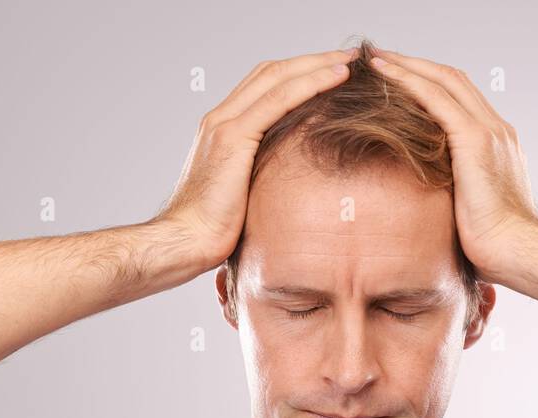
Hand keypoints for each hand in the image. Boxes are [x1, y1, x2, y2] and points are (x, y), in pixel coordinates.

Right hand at [154, 49, 355, 273]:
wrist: (186, 242)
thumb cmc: (212, 233)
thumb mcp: (243, 197)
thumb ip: (260, 180)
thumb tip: (289, 187)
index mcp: (220, 130)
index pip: (263, 86)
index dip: (298, 73)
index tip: (332, 71)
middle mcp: (220, 119)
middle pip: (271, 72)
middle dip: (312, 60)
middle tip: (350, 56)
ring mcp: (224, 124)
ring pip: (277, 78)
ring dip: (317, 64)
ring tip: (351, 60)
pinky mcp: (232, 138)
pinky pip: (278, 99)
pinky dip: (310, 83)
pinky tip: (336, 78)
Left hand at [368, 49, 537, 284]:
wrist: (517, 252)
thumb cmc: (496, 248)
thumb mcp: (473, 215)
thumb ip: (457, 199)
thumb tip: (433, 211)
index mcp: (499, 145)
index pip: (462, 100)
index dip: (431, 85)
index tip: (401, 81)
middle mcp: (497, 130)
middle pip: (454, 81)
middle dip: (417, 66)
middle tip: (382, 59)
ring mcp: (489, 132)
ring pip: (444, 81)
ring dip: (409, 66)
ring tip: (377, 59)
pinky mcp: (476, 140)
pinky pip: (437, 99)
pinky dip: (409, 81)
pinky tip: (386, 74)